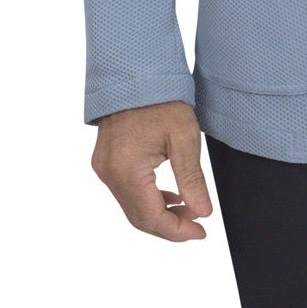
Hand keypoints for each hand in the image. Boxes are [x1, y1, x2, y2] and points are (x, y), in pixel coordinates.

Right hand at [91, 101, 213, 241]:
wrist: (135, 75)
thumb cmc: (160, 100)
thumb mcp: (184, 139)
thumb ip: (192, 180)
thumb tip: (202, 212)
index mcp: (127, 169)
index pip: (151, 217)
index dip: (177, 231)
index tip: (201, 233)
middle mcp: (109, 173)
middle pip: (139, 218)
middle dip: (170, 226)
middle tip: (198, 227)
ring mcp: (104, 169)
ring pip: (132, 208)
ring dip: (160, 214)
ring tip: (190, 211)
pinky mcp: (105, 163)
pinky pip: (127, 193)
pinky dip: (149, 200)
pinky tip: (171, 197)